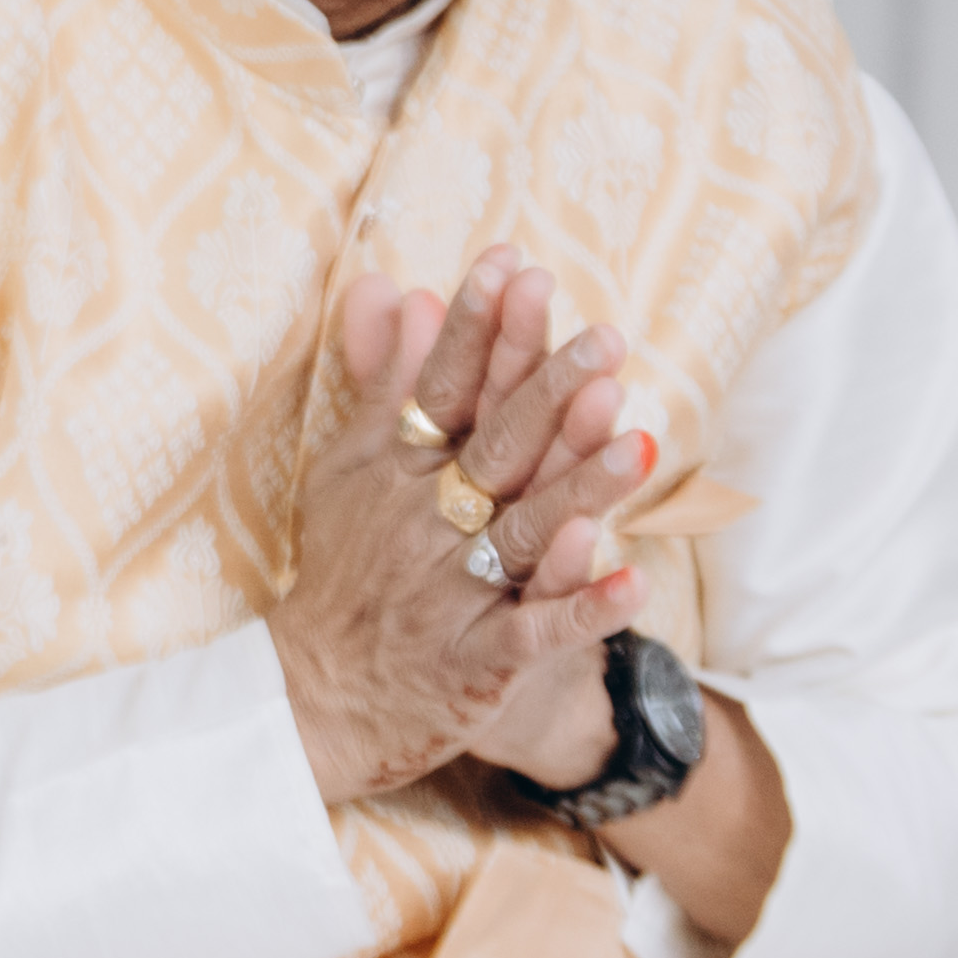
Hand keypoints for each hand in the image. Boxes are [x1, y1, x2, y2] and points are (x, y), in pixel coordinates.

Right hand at [268, 249, 662, 804]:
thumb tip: (402, 287)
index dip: (476, 327)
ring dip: (582, 492)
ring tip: (643, 443)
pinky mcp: (479, 661)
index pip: (442, 387)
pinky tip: (636, 583)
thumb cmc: (343, 569)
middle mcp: (424, 524)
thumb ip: (385, 379)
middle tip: (606, 337)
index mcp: (398, 471)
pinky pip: (537, 633)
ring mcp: (452, 594)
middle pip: (494, 450)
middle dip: (547, 392)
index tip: (512, 263)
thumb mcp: (351, 467)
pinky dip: (584, 610)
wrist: (314, 694)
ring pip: (523, 534)